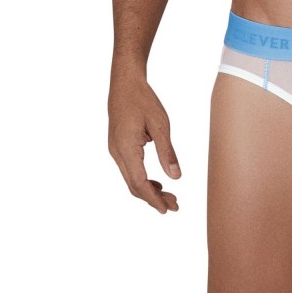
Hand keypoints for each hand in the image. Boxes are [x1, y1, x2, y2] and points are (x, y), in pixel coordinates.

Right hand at [107, 73, 181, 212]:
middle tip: (175, 205)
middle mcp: (117, 153)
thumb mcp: (161, 125)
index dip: (153, 199)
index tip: (167, 210)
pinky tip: (156, 182)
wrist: (124, 83)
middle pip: (134, 185)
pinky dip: (142, 179)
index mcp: (126, 149)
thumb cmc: (143, 100)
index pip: (139, 183)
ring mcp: (115, 150)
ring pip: (131, 178)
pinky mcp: (118, 146)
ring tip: (169, 195)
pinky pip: (129, 169)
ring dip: (148, 190)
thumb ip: (167, 152)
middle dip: (153, 198)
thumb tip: (176, 177)